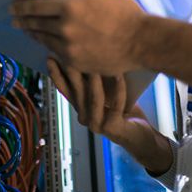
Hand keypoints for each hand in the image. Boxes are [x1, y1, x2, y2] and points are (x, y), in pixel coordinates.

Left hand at [10, 0, 145, 74]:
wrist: (142, 41)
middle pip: (35, 24)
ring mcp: (70, 48)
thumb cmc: (123, 12)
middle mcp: (65, 29)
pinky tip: (45, 42)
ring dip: (32, 33)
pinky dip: (48, 46)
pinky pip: (55, 53)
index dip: (21, 5)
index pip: (35, 6)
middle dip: (22, 20)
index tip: (12, 6)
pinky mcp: (76, 63)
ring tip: (27, 29)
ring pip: (43, 40)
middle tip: (13, 19)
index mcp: (69, 7)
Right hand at [48, 58, 172, 173]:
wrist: (141, 138)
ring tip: (98, 61)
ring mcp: (96, 125)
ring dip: (96, 79)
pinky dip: (119, 90)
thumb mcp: (107, 94)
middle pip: (77, 92)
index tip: (51, 57)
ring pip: (94, 98)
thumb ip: (96, 82)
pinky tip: (120, 76)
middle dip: (74, 71)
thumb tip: (91, 55)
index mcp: (80, 108)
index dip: (57, 74)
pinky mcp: (112, 128)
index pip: (64, 90)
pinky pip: (115, 105)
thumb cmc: (124, 112)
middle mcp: (84, 118)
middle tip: (72, 53)